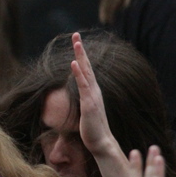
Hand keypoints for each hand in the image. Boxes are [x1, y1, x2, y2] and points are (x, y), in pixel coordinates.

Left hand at [71, 32, 115, 156]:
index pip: (86, 69)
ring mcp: (92, 96)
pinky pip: (83, 86)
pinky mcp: (89, 104)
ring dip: (81, 56)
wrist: (101, 142)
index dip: (81, 55)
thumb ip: (84, 100)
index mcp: (92, 91)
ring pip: (86, 72)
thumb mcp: (86, 109)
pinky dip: (79, 74)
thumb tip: (80, 95)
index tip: (77, 41)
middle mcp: (94, 90)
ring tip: (76, 42)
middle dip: (81, 50)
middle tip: (76, 34)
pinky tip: (74, 64)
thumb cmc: (92, 127)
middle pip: (87, 66)